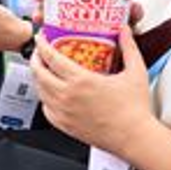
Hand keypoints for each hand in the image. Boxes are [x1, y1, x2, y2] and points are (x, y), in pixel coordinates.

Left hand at [31, 26, 154, 155]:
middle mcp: (68, 96)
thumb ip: (129, 47)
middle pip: (38, 73)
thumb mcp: (135, 72)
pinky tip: (51, 94)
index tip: (40, 38)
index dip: (42, 45)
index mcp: (81, 81)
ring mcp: (64, 113)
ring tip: (43, 71)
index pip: (51, 57)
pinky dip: (44, 98)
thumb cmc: (135, 110)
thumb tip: (124, 31)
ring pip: (40, 91)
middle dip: (35, 59)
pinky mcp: (65, 126)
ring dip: (38, 78)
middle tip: (39, 53)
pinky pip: (46, 109)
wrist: (134, 138)